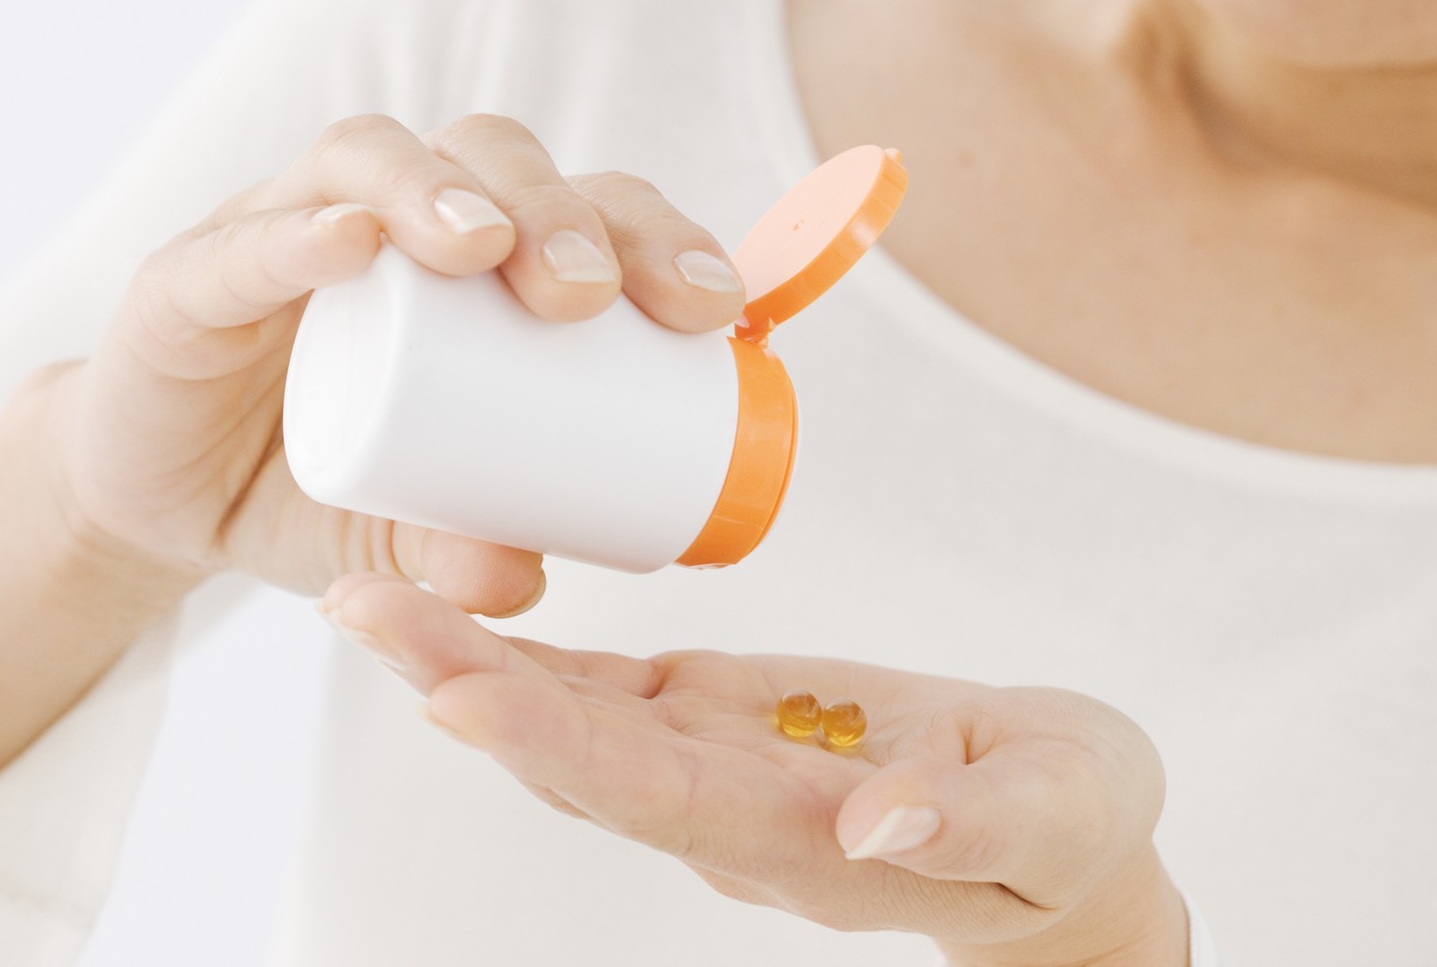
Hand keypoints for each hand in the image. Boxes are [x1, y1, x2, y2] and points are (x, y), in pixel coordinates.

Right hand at [37, 112, 748, 608]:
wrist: (156, 504)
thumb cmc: (314, 487)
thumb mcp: (404, 535)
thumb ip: (461, 551)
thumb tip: (531, 577)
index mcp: (474, 260)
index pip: (581, 205)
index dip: (654, 233)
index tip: (712, 307)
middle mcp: (390, 215)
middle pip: (493, 160)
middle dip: (559, 210)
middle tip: (591, 294)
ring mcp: (285, 226)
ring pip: (376, 158)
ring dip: (442, 190)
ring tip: (488, 246)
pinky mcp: (188, 274)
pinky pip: (246, 235)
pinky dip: (301, 231)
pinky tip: (350, 242)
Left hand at [322, 573, 1188, 966]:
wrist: (1064, 844)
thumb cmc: (1074, 825)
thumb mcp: (1060, 814)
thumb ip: (974, 821)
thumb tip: (874, 821)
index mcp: (801, 835)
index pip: (656, 792)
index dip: (555, 744)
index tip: (458, 694)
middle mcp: (727, 812)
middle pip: (575, 756)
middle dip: (467, 686)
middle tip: (363, 607)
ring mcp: (713, 769)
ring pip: (571, 721)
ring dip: (470, 662)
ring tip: (373, 592)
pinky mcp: (720, 721)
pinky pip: (608, 693)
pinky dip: (531, 653)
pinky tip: (461, 606)